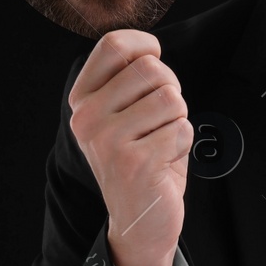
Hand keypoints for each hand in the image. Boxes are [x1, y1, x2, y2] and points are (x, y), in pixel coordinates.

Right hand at [68, 30, 192, 265]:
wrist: (139, 221)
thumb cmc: (140, 157)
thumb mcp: (124, 113)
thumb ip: (130, 79)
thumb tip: (150, 48)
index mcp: (82, 99)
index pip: (114, 44)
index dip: (146, 47)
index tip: (154, 64)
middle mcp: (87, 118)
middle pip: (152, 69)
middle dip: (170, 90)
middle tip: (159, 120)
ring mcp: (107, 141)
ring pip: (171, 99)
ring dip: (177, 120)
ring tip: (159, 143)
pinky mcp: (134, 163)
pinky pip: (182, 130)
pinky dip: (182, 145)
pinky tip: (163, 162)